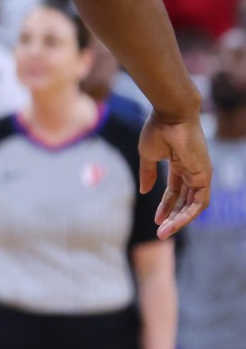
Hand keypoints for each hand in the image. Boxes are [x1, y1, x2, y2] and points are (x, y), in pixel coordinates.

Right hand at [138, 111, 211, 237]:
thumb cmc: (158, 130)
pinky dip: (189, 214)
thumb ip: (148, 174)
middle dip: (172, 217)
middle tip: (160, 231)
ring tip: (165, 231)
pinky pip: (200, 201)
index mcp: (180, 165)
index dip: (165, 206)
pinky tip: (176, 222)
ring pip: (193, 205)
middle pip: (185, 201)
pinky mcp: (205, 176)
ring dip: (180, 220)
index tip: (156, 219)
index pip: (175, 191)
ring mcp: (201, 174)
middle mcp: (193, 172)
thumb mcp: (148, 156)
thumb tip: (144, 191)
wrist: (170, 116)